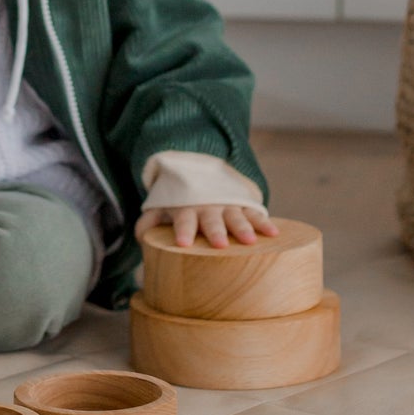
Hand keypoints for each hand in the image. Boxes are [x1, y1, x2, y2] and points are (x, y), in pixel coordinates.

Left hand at [134, 204, 277, 247]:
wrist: (200, 171)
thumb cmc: (179, 200)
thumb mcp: (161, 206)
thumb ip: (148, 222)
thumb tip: (139, 238)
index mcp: (186, 209)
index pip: (184, 221)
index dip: (183, 231)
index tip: (184, 243)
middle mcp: (207, 207)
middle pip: (211, 220)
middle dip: (215, 231)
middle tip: (220, 244)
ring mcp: (227, 205)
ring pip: (235, 216)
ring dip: (243, 227)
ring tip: (249, 241)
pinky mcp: (242, 204)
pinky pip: (254, 212)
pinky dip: (263, 222)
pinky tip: (274, 233)